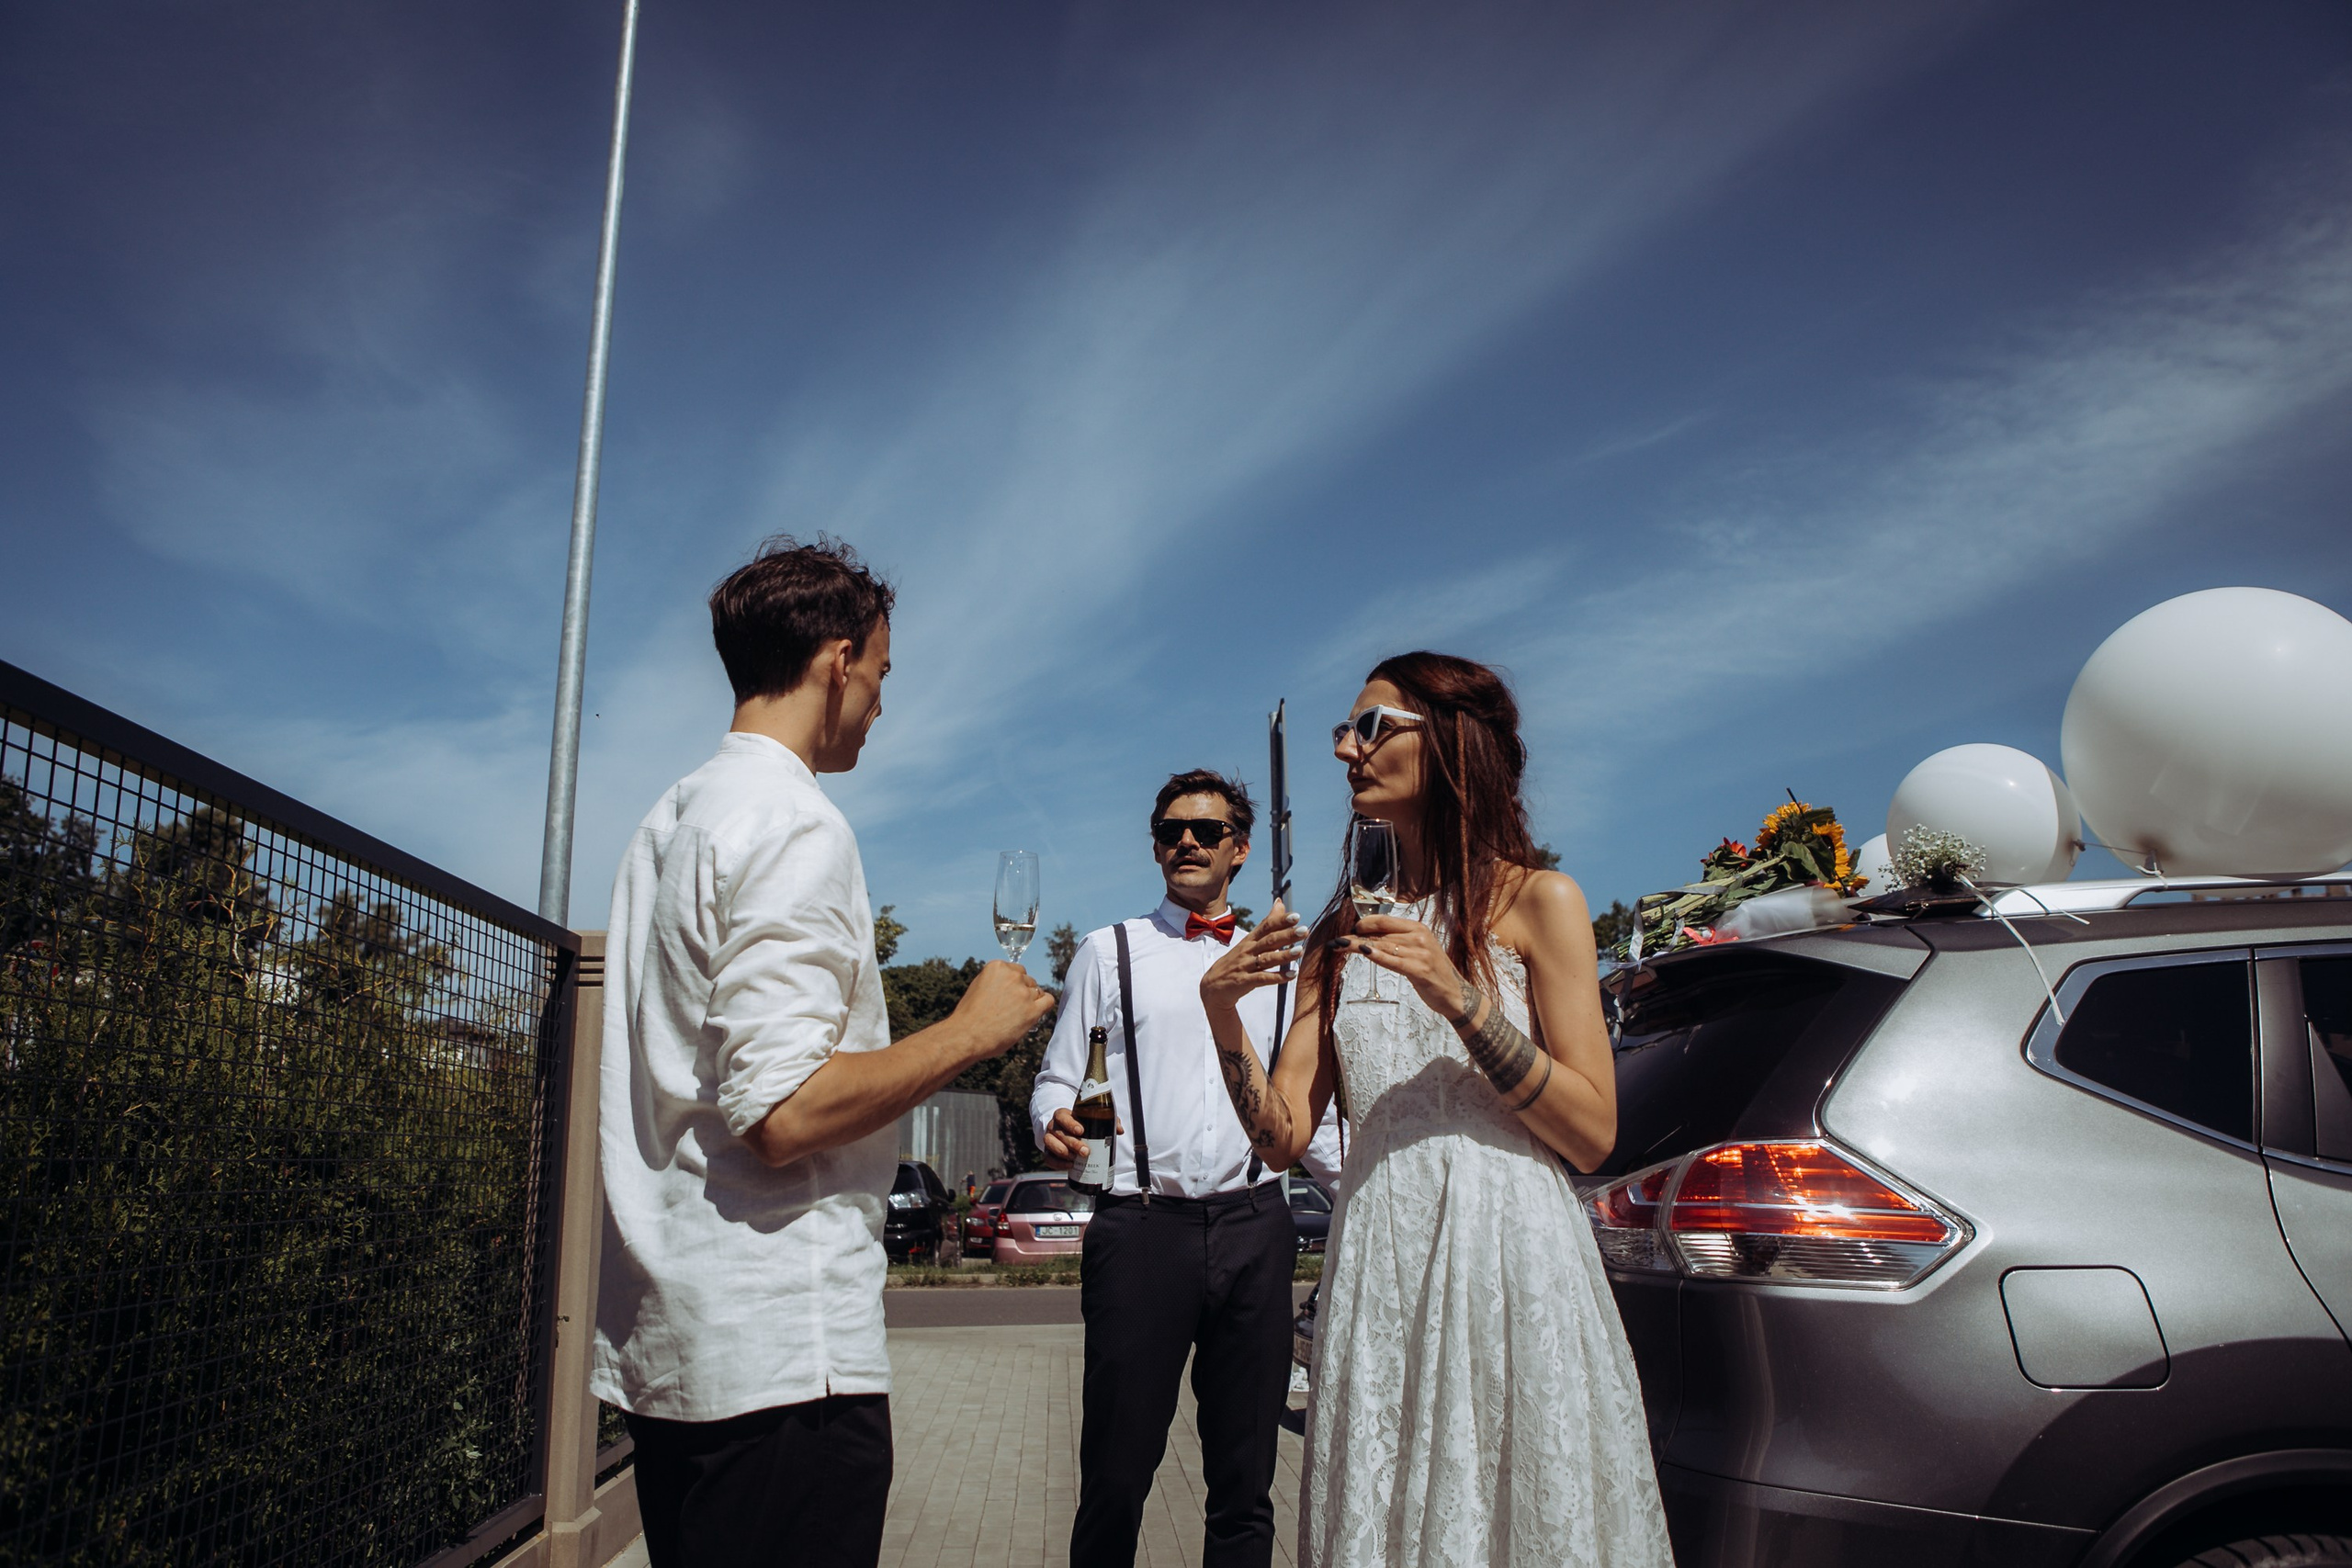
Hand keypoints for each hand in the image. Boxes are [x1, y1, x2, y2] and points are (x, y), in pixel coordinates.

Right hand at [950, 960, 1054, 1060]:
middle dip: (1021, 992)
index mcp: (997, 967)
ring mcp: (1023, 993)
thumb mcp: (977, 987)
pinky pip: (1048, 1001)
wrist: (967, 1036)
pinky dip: (1043, 1005)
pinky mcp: (1032, 1010)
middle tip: (1011, 1007)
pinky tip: (1035, 1012)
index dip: (1013, 984)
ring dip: (1030, 1001)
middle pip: (1027, 980)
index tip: (1007, 995)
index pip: (1016, 970)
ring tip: (1017, 1014)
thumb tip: (1007, 982)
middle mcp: (1012, 976)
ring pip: (1037, 991)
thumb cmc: (969, 1016)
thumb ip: (995, 980)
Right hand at [1037, 1104, 1123, 1170]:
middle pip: (1058, 1133)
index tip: (1081, 1131)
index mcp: (1063, 1115)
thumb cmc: (1082, 1124)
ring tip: (1076, 1158)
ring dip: (1063, 1152)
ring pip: (1050, 1144)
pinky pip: (1048, 1158)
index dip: (1070, 1123)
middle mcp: (1053, 1126)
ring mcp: (1049, 1139)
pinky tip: (1070, 1165)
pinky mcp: (1048, 1152)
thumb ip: (1108, 1120)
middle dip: (1072, 1143)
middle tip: (1085, 1151)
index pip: (1062, 1116)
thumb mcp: (1093, 1119)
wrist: (1067, 1132)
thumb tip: (1119, 1130)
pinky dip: (1058, 1163)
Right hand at [1199, 900, 1304, 1014]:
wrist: (1213, 986)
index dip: (1281, 921)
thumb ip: (1267, 924)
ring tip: (1300, 951)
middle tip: (1304, 930)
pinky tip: (1292, 974)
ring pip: (1267, 959)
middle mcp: (1248, 951)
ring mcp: (1246, 966)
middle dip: (1287, 935)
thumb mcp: (1249, 942)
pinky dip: (1278, 977)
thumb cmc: (1236, 961)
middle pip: (1269, 941)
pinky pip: (1263, 978)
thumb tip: (1280, 903)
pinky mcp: (1244, 981)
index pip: (1266, 927)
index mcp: (1250, 940)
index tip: (1296, 916)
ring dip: (1284, 955)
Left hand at [1343, 915, 1468, 1018]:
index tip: (1349, 931)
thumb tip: (1369, 939)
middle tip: (1335, 941)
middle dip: (1355, 937)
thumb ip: (1398, 942)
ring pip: (1382, 946)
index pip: (1384, 921)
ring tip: (1340, 946)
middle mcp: (1419, 936)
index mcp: (1418, 928)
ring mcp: (1421, 953)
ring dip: (1358, 946)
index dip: (1363, 924)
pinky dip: (1377, 956)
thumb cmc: (1432, 972)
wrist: (1455, 994)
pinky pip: (1393, 961)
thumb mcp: (1417, 951)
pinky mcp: (1420, 970)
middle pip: (1379, 934)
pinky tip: (1363, 952)